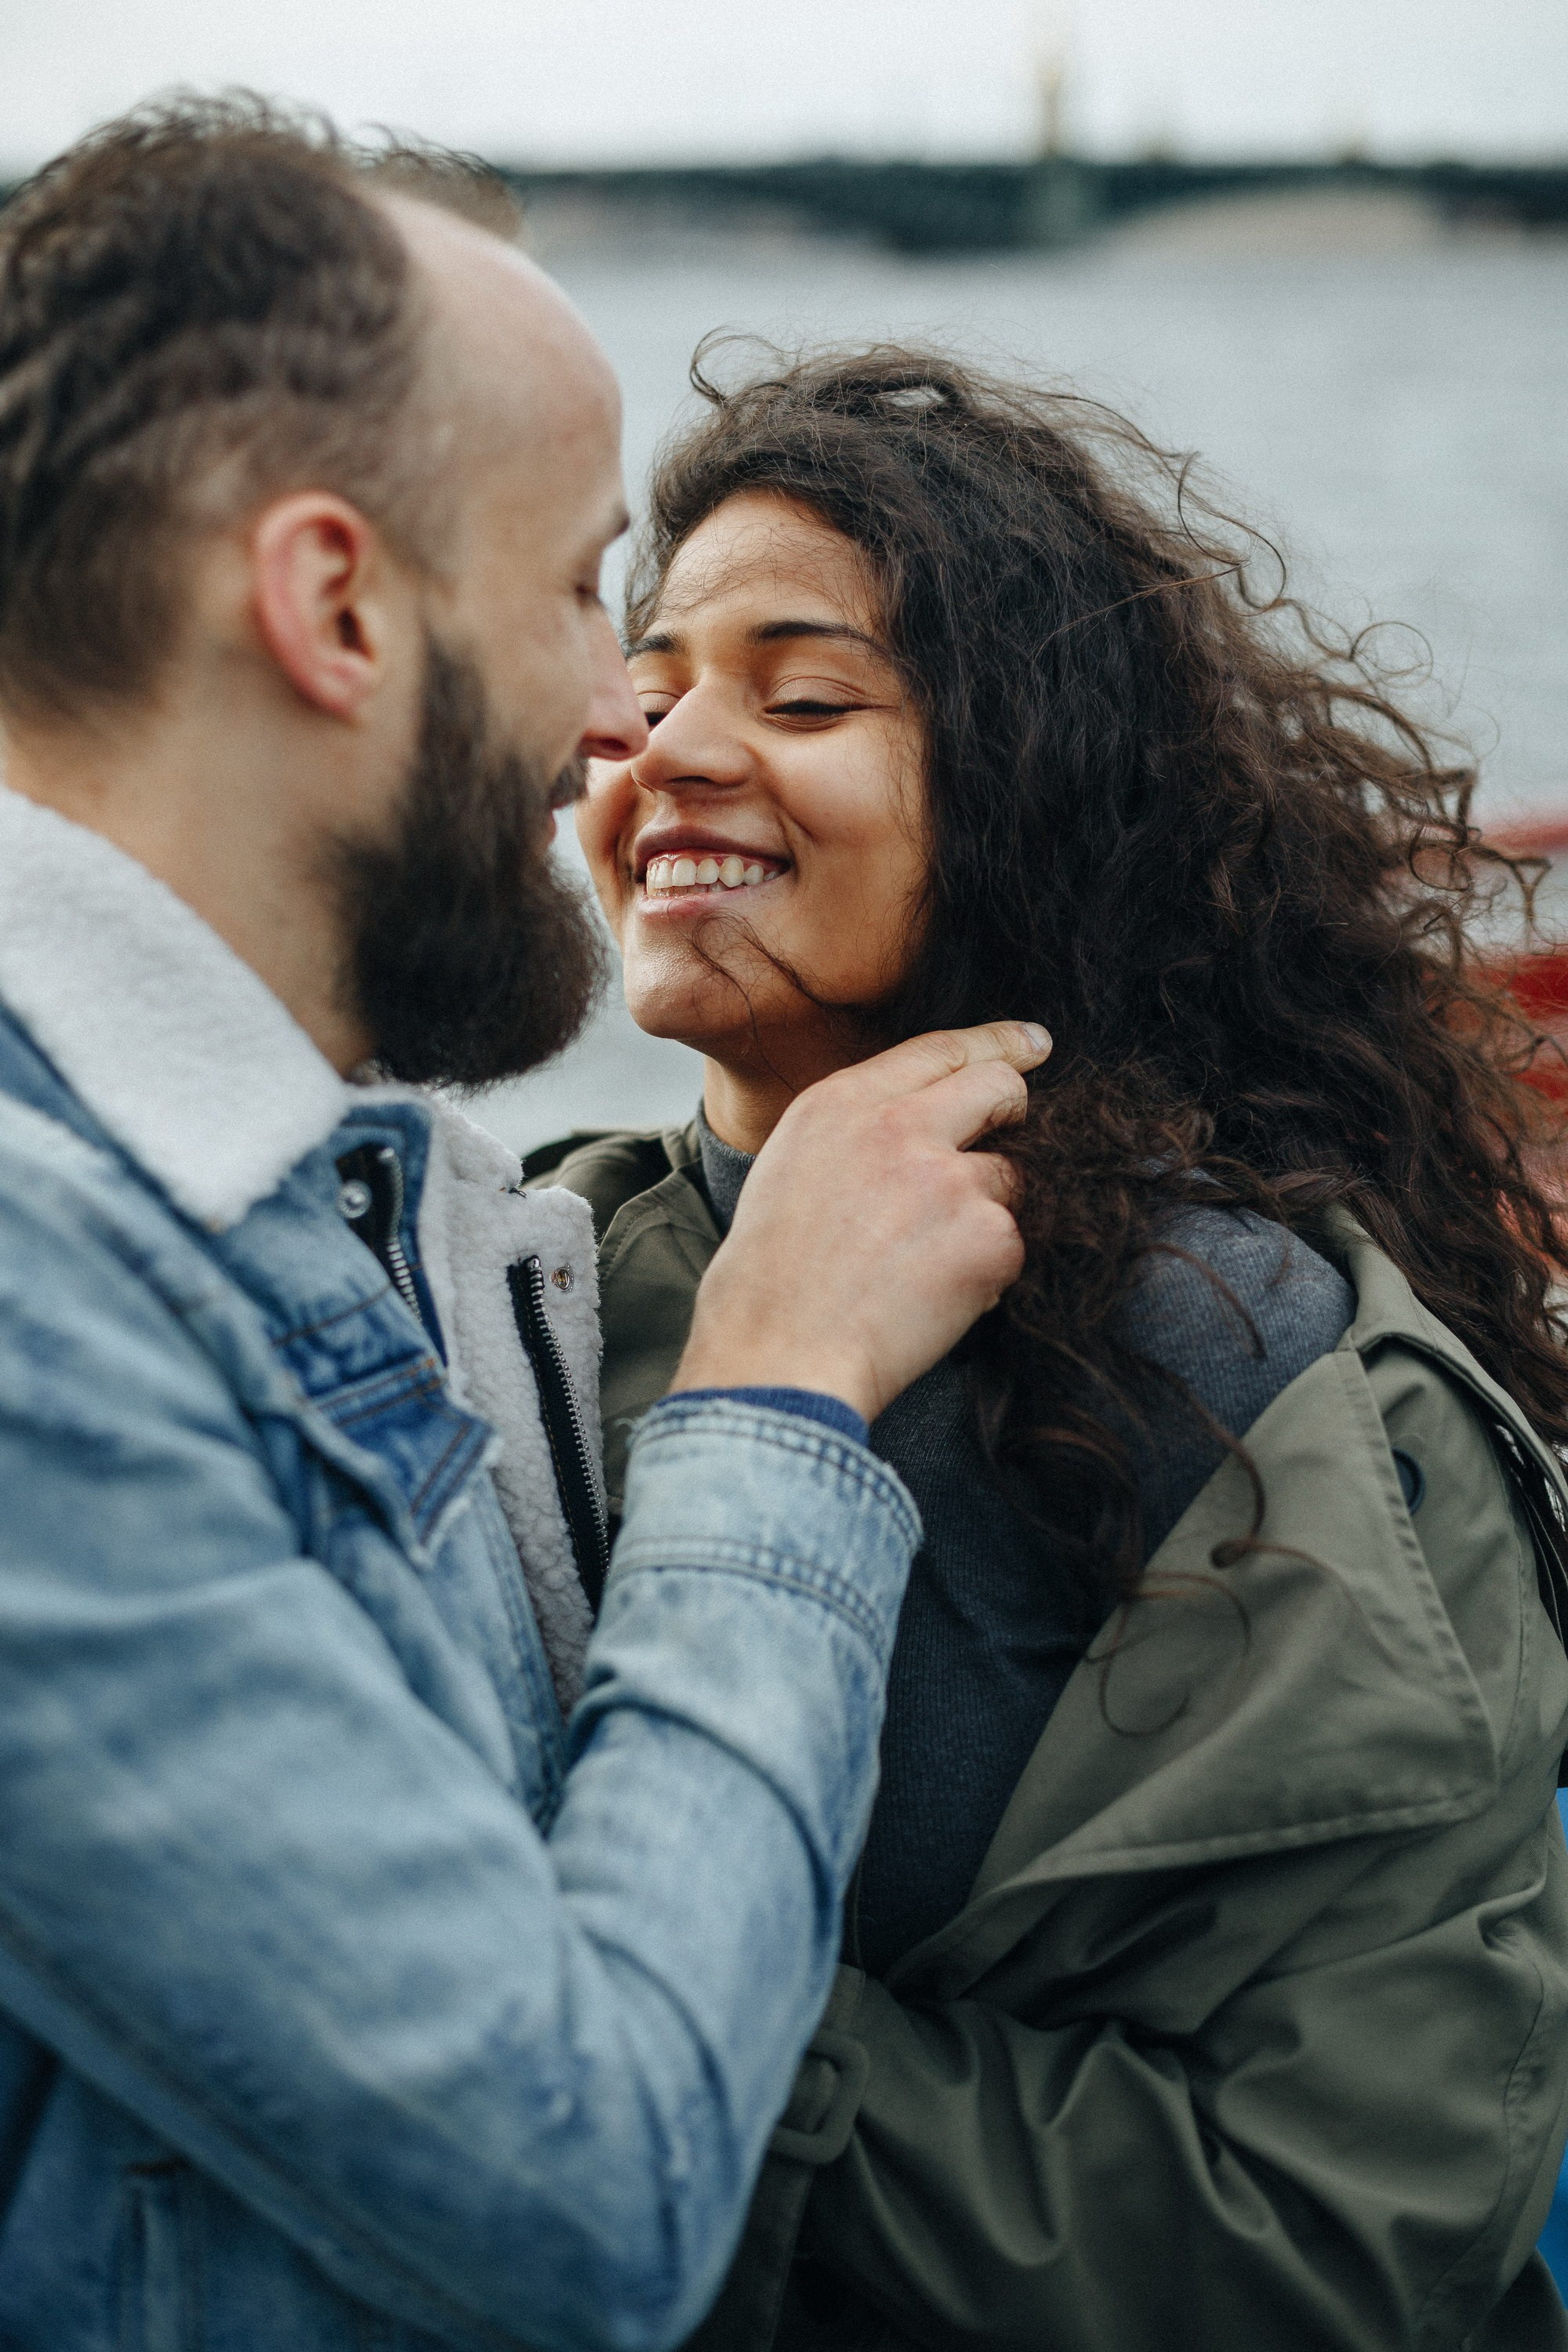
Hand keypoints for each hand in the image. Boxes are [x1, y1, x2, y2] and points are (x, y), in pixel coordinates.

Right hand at [672, 1021, 1050, 1425]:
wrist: (780, 1354)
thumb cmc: (769, 1282)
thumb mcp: (791, 1167)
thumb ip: (856, 1131)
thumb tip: (923, 1122)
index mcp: (842, 1104)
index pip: (941, 1050)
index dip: (998, 1043)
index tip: (1034, 1044)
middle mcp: (899, 1127)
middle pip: (999, 1086)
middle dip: (1017, 1109)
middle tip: (1017, 1135)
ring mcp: (949, 1179)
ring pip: (1010, 1176)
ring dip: (988, 1212)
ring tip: (929, 1261)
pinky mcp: (988, 1237)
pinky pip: (1014, 1242)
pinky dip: (989, 1272)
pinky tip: (937, 1299)